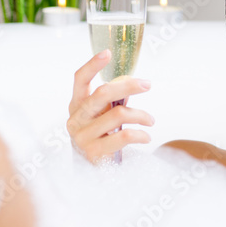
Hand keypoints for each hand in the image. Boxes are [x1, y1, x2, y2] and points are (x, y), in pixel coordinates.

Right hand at [67, 49, 154, 163]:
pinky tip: (145, 137)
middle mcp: (75, 119)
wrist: (94, 173)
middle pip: (102, 93)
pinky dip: (140, 134)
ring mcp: (82, 136)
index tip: (107, 53)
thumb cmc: (100, 138)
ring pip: (118, 114)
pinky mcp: (94, 152)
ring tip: (150, 121)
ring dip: (141, 115)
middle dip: (128, 86)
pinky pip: (124, 136)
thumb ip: (113, 100)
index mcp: (76, 105)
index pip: (80, 80)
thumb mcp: (102, 116)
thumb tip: (132, 83)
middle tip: (147, 84)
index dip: (92, 65)